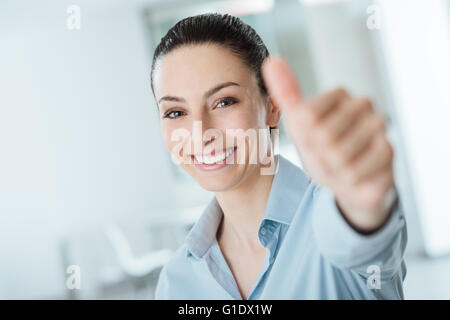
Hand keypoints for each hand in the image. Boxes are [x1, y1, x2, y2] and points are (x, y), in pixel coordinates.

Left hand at [262, 57, 395, 231]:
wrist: (348, 182)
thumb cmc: (322, 151)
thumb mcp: (299, 125)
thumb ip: (286, 94)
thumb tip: (272, 60)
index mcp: (339, 94)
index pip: (306, 115)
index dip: (304, 136)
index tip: (312, 140)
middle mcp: (363, 104)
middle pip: (322, 134)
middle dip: (318, 154)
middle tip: (326, 156)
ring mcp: (379, 126)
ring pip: (339, 154)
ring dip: (332, 168)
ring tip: (340, 165)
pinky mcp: (389, 151)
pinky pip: (356, 170)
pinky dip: (347, 178)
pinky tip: (354, 174)